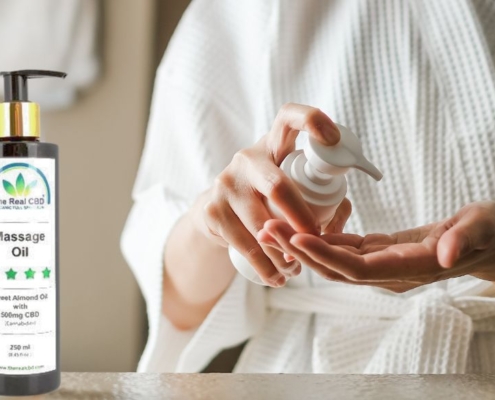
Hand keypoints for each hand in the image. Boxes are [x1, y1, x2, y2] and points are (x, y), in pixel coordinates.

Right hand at [193, 103, 344, 286]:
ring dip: (284, 253)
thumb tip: (339, 220)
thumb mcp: (290, 185)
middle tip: (316, 241)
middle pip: (278, 186)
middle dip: (301, 219)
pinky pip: (244, 244)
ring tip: (297, 269)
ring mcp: (225, 183)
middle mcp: (247, 159)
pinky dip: (264, 266)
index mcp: (272, 145)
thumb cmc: (267, 196)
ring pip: (261, 224)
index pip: (289, 117)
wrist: (217, 212)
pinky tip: (275, 277)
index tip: (333, 139)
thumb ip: (324, 197)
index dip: (311, 121)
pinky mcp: (212, 210)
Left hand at [258, 201, 494, 291]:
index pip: (358, 268)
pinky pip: (344, 249)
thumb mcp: (480, 228)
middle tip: (268, 229)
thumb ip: (463, 239)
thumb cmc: (487, 232)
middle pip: (335, 267)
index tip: (297, 237)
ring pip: (334, 259)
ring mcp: (383, 263)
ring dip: (302, 245)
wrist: (488, 241)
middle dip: (300, 250)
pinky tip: (299, 227)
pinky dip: (321, 239)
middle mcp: (390, 272)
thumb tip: (446, 255)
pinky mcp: (380, 251)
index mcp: (409, 267)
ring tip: (272, 227)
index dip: (326, 255)